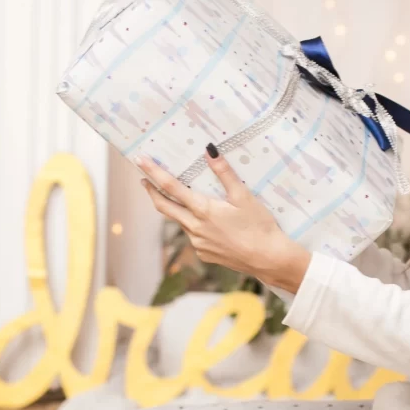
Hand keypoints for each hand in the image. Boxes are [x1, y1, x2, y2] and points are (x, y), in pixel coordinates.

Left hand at [136, 147, 311, 293]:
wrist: (268, 259)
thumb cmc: (259, 226)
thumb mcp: (244, 196)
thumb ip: (224, 173)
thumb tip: (210, 150)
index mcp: (203, 210)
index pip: (171, 187)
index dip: (154, 172)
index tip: (141, 161)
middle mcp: (195, 228)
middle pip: (164, 207)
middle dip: (152, 192)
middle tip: (144, 180)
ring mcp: (198, 244)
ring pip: (181, 222)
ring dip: (176, 210)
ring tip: (181, 199)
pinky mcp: (204, 255)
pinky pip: (193, 236)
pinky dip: (194, 226)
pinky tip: (208, 224)